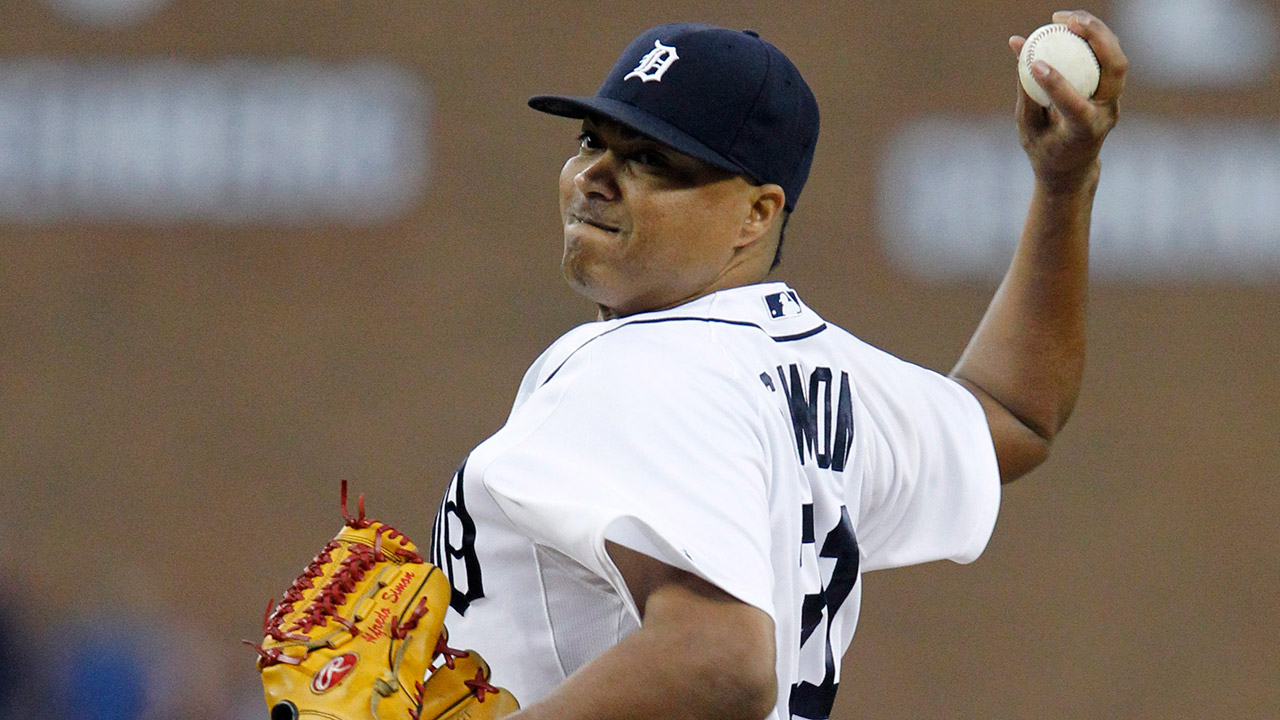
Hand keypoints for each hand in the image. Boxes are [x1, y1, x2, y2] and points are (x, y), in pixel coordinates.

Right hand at [1009, 9, 1126, 191]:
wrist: (1074, 168)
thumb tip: (1019, 45)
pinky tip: (1069, 25)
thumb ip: (1026, 89)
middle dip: (1095, 38)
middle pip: (1115, 68)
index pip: (1075, 104)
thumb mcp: (1027, 126)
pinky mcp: (1113, 89)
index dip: (1056, 83)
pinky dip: (1091, 38)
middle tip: (1066, 20)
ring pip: (1116, 57)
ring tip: (1063, 17)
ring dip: (1095, 31)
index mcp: (1085, 132)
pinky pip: (1107, 56)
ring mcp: (1115, 99)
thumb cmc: (1045, 150)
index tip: (1034, 62)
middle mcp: (1108, 113)